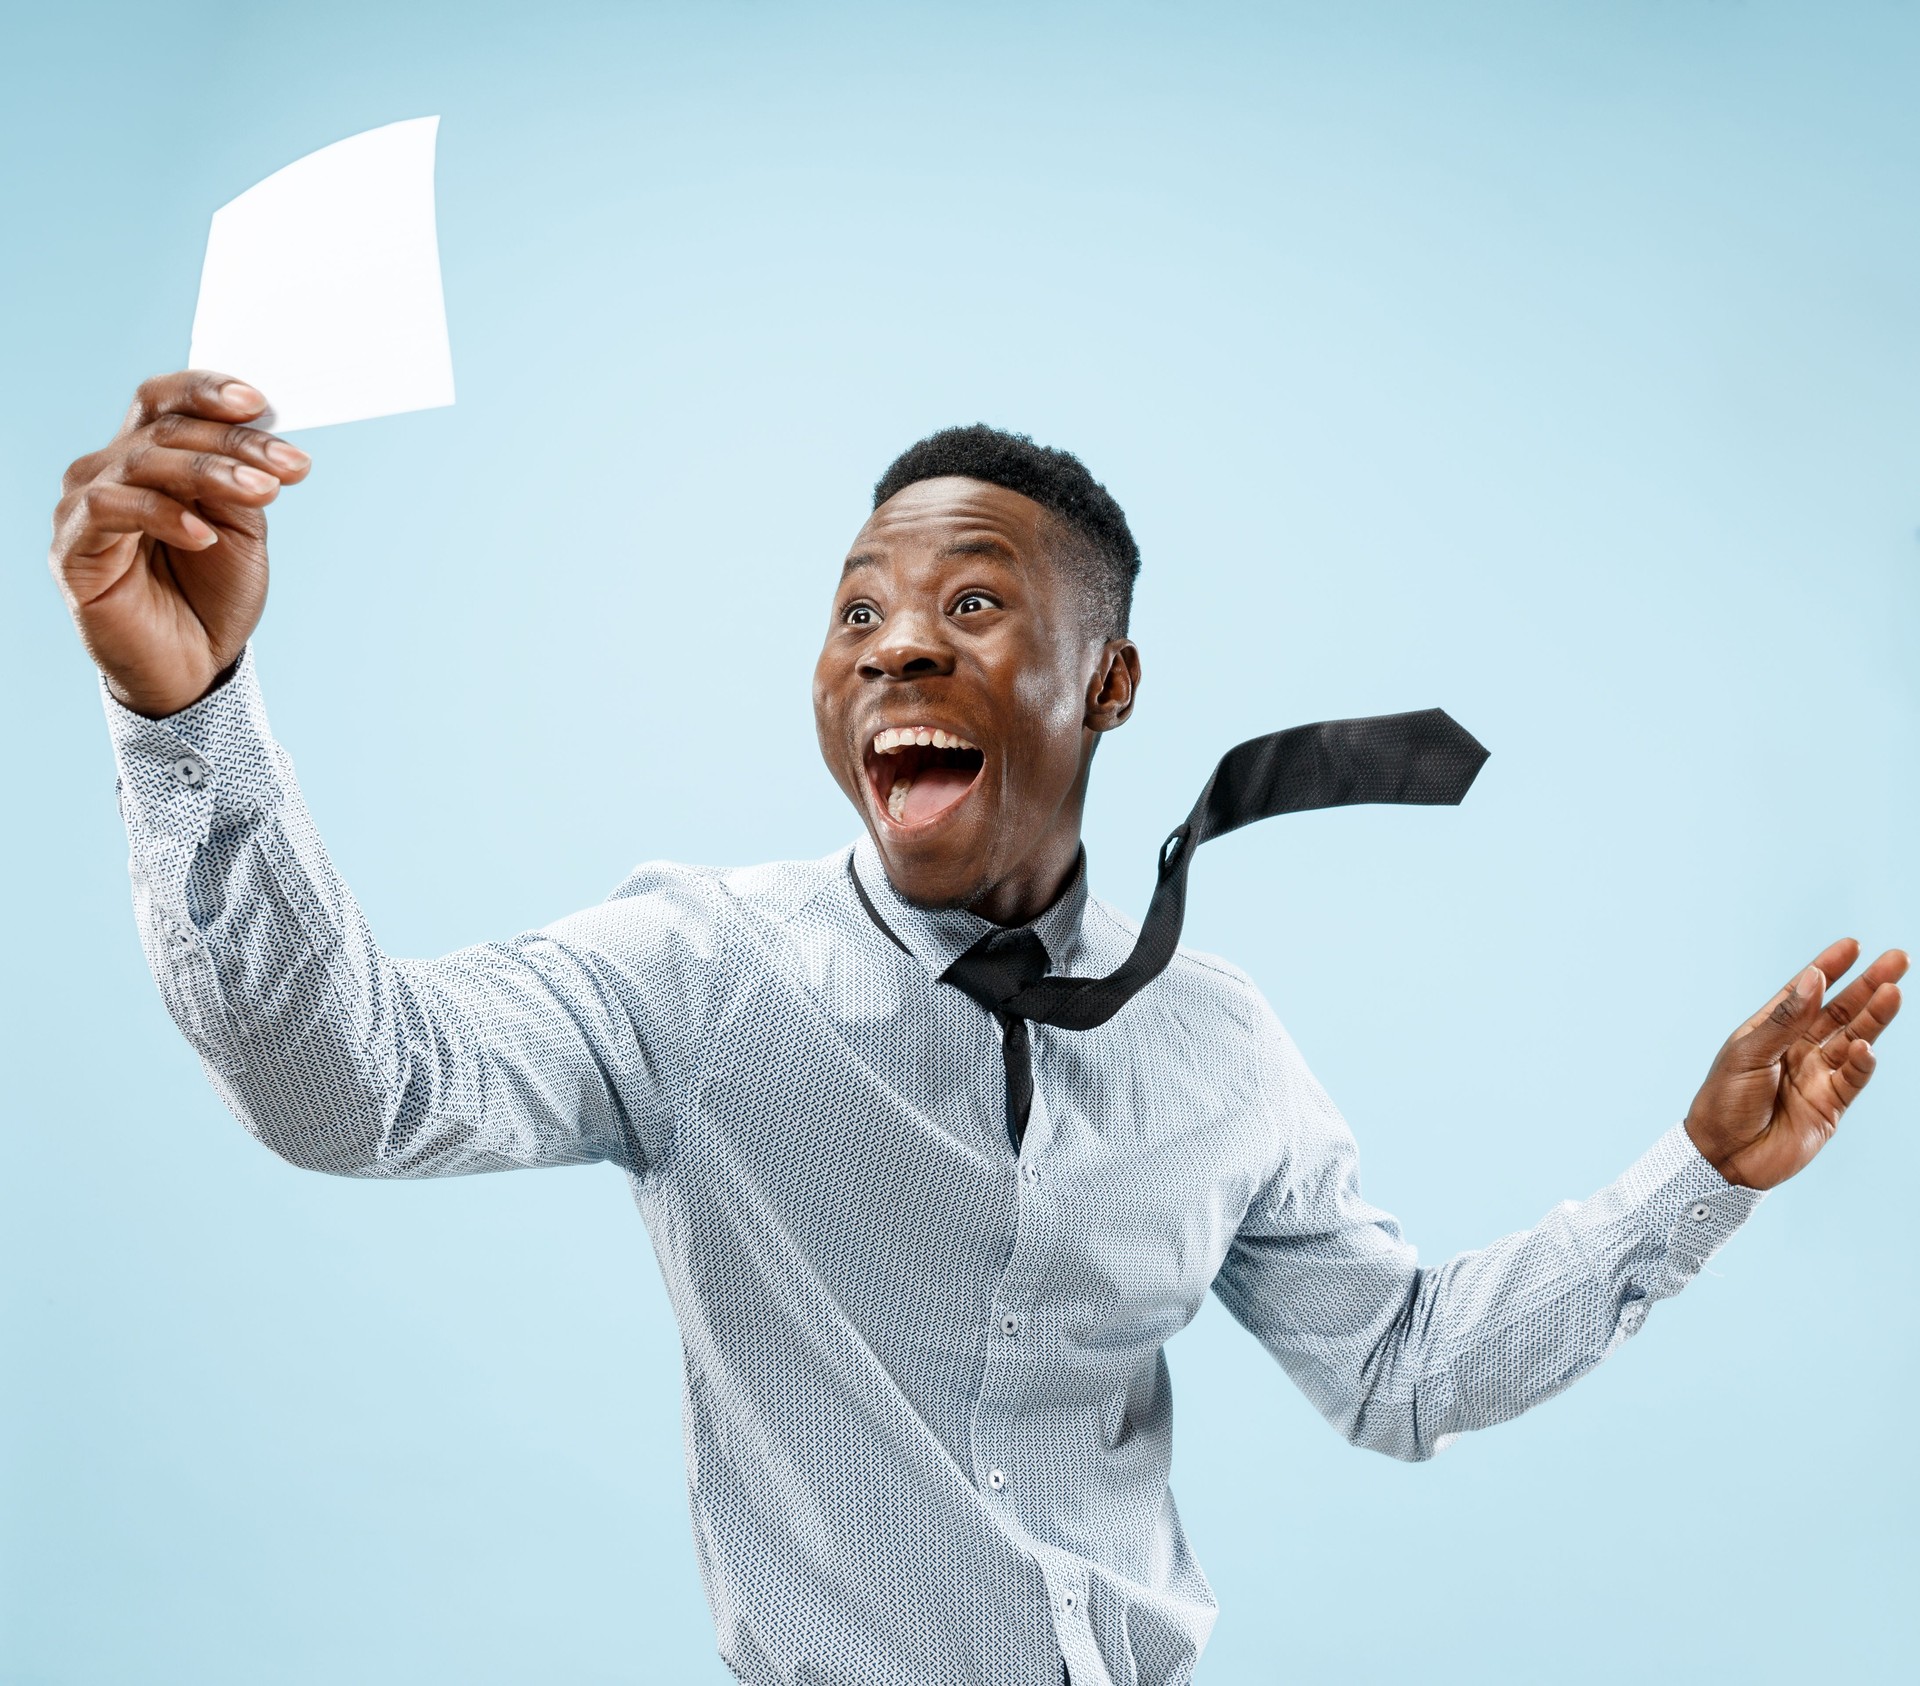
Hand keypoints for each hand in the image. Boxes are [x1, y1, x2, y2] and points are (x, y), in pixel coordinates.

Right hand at [48, 371, 309, 717]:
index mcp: (149, 456)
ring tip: (263, 492)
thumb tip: (261, 432)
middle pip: (166, 429)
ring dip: (210, 472)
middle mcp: (109, 470)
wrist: (194, 665)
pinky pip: (111, 510)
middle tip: (289, 466)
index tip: (262, 402)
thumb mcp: (242, 528)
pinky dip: (164, 516)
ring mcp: (85, 505)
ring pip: (143, 461)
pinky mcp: (73, 547)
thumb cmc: (212, 593)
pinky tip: (205, 536)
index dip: (207, 392)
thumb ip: (241, 480)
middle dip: (235, 443)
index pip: (167, 402)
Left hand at [1685, 939, 1906, 1189]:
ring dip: (1874, 1017)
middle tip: (1896, 959)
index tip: (1853, 945)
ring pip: (1854, 1039)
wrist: (1723, 1156)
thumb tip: (1813, 978)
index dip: (1829, 968)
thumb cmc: (1724, 1101)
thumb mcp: (1748, 1054)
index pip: (1806, 992)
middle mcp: (1798, 1049)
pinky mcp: (1830, 1105)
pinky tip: (1867, 1047)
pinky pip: (1853, 1078)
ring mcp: (1817, 1076)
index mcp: (1772, 1031)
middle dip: (1868, 985)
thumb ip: (1784, 1020)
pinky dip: (1862, 1062)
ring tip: (1893, 991)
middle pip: (1841, 1011)